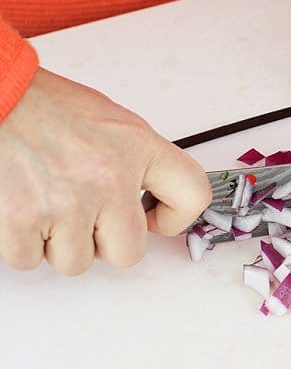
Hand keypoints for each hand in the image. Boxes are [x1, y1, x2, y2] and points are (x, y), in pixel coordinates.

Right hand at [0, 69, 211, 274]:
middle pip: (128, 252)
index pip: (193, 194)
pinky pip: (29, 260)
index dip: (175, 218)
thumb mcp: (108, 121)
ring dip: (57, 243)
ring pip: (75, 262)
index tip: (155, 219)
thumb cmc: (41, 106)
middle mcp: (108, 176)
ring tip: (45, 204)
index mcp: (136, 146)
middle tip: (84, 218)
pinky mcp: (22, 219)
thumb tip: (149, 201)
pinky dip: (21, 244)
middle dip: (104, 243)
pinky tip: (20, 209)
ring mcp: (66, 201)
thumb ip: (135, 160)